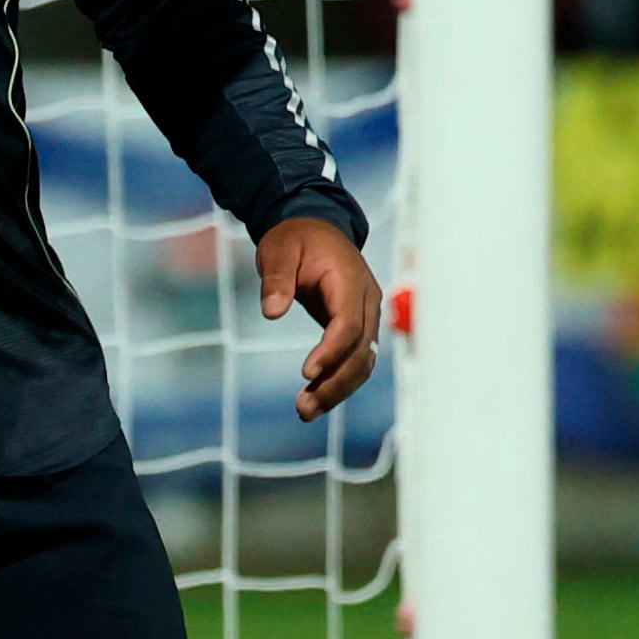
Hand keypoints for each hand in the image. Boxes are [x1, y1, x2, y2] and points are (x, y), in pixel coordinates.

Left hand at [259, 216, 381, 419]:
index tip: (306, 373)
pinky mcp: (359, 328)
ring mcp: (367, 317)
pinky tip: (316, 400)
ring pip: (363, 363)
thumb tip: (272, 311)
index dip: (331, 351)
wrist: (316, 228)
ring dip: (338, 390)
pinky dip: (339, 383)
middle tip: (303, 406)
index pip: (349, 324)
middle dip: (335, 383)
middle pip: (361, 351)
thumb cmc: (296, 238)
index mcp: (350, 281)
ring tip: (305, 411)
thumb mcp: (278, 249)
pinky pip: (356, 361)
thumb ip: (276, 278)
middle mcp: (367, 302)